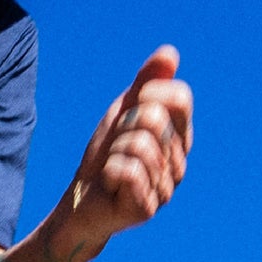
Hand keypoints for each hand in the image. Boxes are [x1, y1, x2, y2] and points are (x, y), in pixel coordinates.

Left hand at [67, 46, 193, 246]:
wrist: (80, 201)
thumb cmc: (104, 156)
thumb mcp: (123, 111)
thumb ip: (146, 82)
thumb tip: (170, 52)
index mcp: (180, 138)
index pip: (180, 98)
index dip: (150, 93)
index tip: (131, 108)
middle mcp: (180, 163)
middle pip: (154, 118)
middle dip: (123, 127)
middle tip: (116, 148)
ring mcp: (167, 188)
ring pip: (138, 145)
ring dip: (114, 153)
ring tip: (113, 168)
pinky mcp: (148, 208)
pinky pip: (127, 170)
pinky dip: (109, 172)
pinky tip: (111, 186)